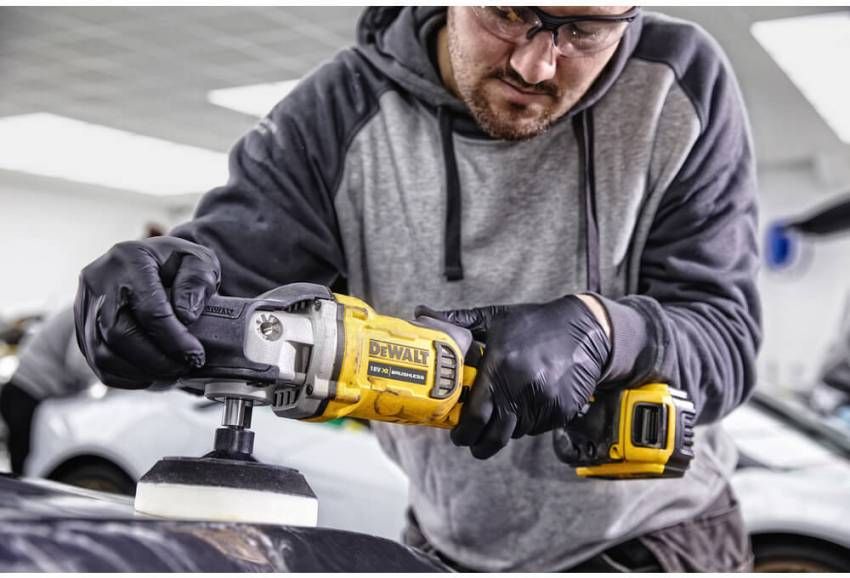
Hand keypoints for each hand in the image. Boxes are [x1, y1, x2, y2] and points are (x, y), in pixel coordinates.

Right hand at [74, 236, 220, 388]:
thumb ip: (197, 281)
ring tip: (170, 374)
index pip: (149, 310)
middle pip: (118, 334)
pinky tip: (150, 375)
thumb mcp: (198, 261)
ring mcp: (83, 304)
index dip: (174, 340)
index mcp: (129, 258)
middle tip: (183, 368)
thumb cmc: (177, 264)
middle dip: (155, 360)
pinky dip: (124, 376)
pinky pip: (94, 361)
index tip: (196, 356)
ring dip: (139, 372)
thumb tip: (185, 316)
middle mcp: (98, 280)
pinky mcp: (80, 325)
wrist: (150, 262)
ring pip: (102, 353)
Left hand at [417, 295, 610, 458]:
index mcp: (500, 364)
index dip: (463, 432)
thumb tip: (420, 314)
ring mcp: (545, 401)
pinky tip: (527, 402)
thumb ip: (457, 321)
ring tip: (501, 412)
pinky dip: (528, 422)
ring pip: (516, 432)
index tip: (456, 435)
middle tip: (471, 443)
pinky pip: (537, 428)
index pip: (476, 413)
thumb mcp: (495, 317)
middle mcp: (522, 386)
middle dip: (479, 444)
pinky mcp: (562, 410)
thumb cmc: (534, 322)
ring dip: (505, 428)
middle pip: (495, 434)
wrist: (587, 330)